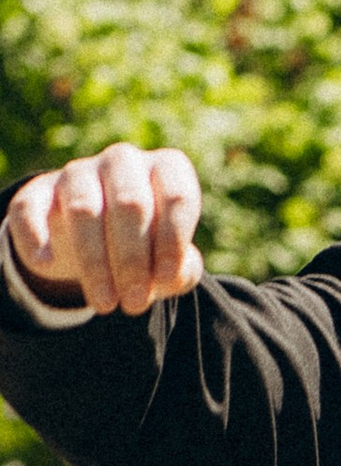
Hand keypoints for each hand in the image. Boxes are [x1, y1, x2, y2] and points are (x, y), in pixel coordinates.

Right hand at [7, 144, 203, 315]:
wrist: (93, 236)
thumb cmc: (147, 244)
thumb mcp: (170, 258)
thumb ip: (183, 268)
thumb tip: (176, 276)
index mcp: (166, 169)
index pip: (176, 196)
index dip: (173, 241)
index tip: (166, 281)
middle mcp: (124, 162)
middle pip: (130, 204)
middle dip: (133, 260)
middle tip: (134, 304)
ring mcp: (78, 172)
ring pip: (85, 209)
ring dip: (95, 262)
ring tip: (104, 304)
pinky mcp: (37, 192)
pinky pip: (32, 209)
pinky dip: (37, 236)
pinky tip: (47, 263)